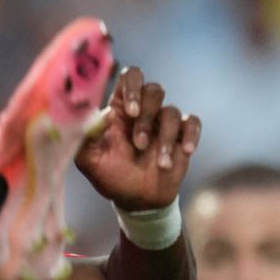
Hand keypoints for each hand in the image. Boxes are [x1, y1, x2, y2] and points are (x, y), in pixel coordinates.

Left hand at [74, 66, 200, 211]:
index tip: (130, 111)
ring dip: (165, 138)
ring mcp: (163, 122)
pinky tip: (184, 151)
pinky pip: (193, 122)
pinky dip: (190, 135)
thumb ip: (87, 136)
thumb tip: (102, 113)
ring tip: (160, 164)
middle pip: (154, 90)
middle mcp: (143, 110)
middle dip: (147, 116)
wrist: (136, 201)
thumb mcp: (89, 160)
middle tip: (139, 143)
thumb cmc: (110, 176)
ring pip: (171, 110)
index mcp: (119, 109)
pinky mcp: (181, 135)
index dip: (132, 86)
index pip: (129, 78)